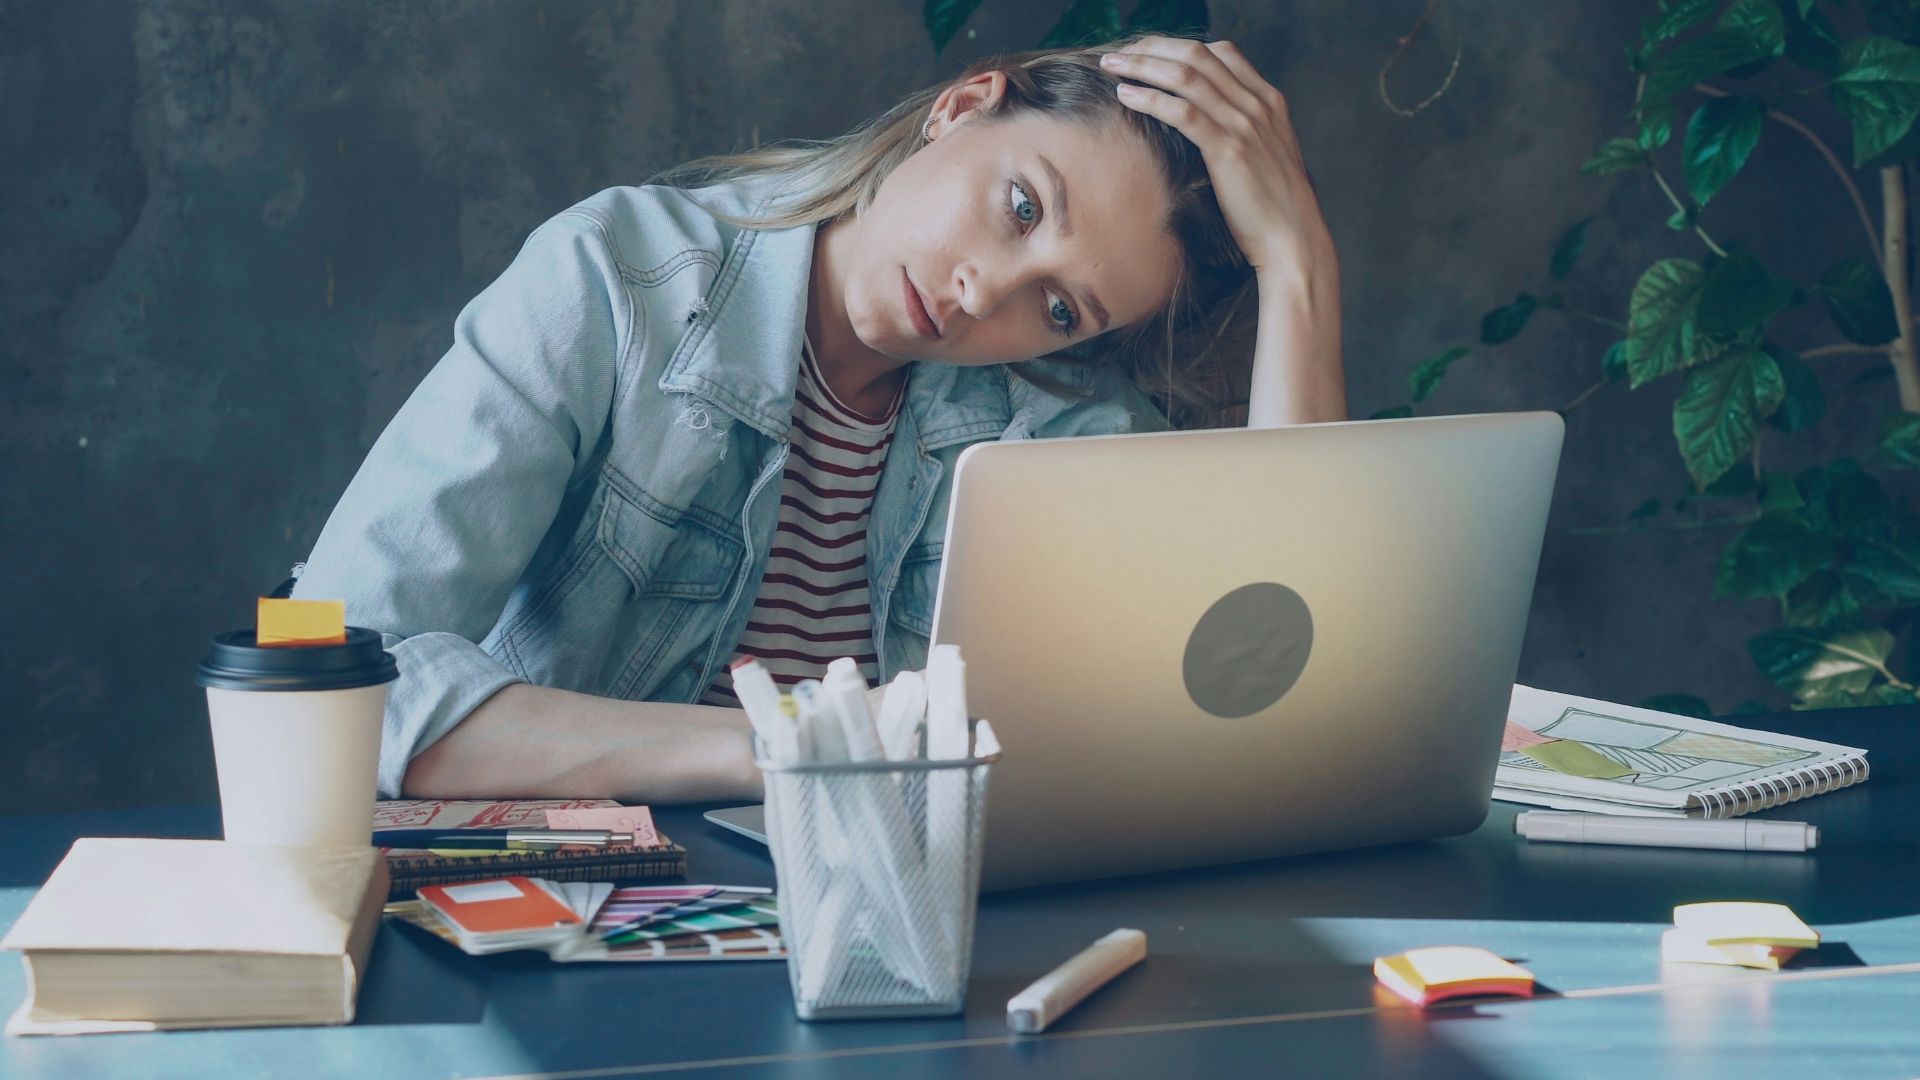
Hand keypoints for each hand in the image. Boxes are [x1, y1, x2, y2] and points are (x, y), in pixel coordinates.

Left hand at [1101, 37, 1334, 277]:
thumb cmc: (1274, 205)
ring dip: (1143, 66)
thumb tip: (1212, 127)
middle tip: (1120, 53)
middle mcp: (1258, 104)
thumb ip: (1245, 131)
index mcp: (1269, 100)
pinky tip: (1125, 96)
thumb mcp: (1266, 155)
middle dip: (1154, 47)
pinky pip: (1181, 112)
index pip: (1222, 51)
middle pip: (1198, 54)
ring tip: (1111, 65)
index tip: (1149, 53)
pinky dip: (1149, 98)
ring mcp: (1244, 124)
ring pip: (1186, 76)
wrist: (1293, 237)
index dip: (1179, 46)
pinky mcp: (1228, 150)